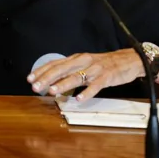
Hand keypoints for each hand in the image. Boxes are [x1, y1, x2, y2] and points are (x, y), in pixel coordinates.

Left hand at [27, 49, 143, 100]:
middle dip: (47, 78)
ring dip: (63, 84)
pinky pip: (95, 86)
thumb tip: (52, 79)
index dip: (42, 71)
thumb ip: (70, 70)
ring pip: (76, 77)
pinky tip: (79, 99)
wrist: (128, 60)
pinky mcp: (106, 77)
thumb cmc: (104, 64)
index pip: (55, 64)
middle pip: (62, 69)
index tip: (30, 78)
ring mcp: (95, 69)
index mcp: (76, 58)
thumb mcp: (85, 63)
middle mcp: (83, 61)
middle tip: (36, 87)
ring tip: (52, 91)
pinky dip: (87, 92)